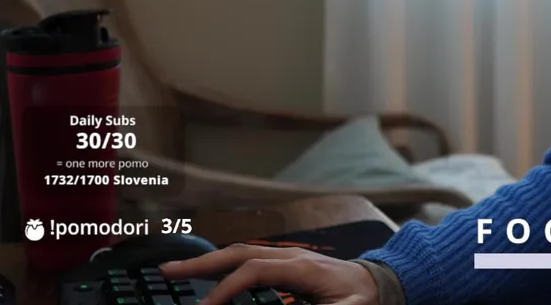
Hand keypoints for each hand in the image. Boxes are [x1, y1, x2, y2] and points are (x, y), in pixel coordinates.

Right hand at [157, 244, 379, 304]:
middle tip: (167, 270)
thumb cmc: (365, 299)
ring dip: (209, 261)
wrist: (382, 284)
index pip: (254, 271)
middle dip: (203, 262)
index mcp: (302, 267)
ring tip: (176, 270)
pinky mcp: (287, 264)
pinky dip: (224, 265)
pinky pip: (249, 260)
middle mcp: (291, 256)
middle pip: (240, 252)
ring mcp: (288, 257)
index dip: (227, 288)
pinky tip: (208, 275)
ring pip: (241, 253)